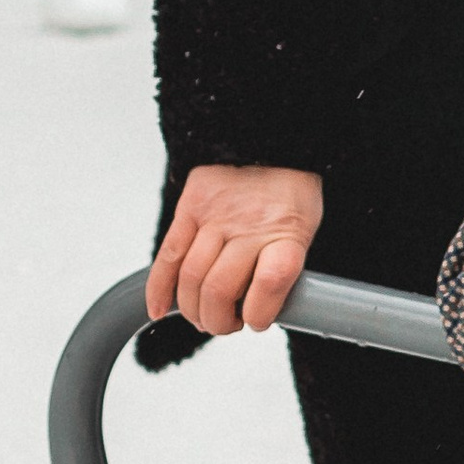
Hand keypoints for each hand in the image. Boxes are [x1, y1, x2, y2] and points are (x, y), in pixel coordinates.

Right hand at [145, 164, 324, 335]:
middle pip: (220, 289)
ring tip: (204, 317)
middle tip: (226, 324)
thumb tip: (261, 310)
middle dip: (219, 321)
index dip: (259, 314)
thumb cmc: (291, 194)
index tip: (256, 322)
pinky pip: (168, 254)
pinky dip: (158, 288)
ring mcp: (216, 218)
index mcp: (286, 232)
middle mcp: (249, 226)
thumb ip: (283, 265)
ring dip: (193, 310)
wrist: (269, 140)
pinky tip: (158, 310)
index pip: (270, 282)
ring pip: (190, 278)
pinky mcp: (190, 208)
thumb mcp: (306, 229)